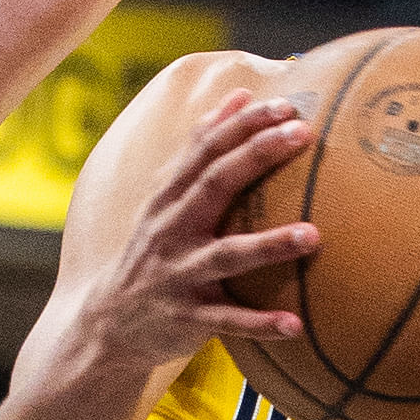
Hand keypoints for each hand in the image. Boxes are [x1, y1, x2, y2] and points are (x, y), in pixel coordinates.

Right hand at [82, 90, 318, 375]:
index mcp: (169, 198)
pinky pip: (228, 321)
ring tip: (313, 235)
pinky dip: (260, 323)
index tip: (284, 105)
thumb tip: (240, 95)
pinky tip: (296, 324)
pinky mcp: (188, 317)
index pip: (205, 150)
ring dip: (269, 245)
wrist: (107, 323)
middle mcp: (171, 230)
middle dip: (257, 156)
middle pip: (214, 185)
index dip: (242, 124)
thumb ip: (199, 149)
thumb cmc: (155, 251)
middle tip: (301, 134)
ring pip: (226, 256)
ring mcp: (179, 274)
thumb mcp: (166, 198)